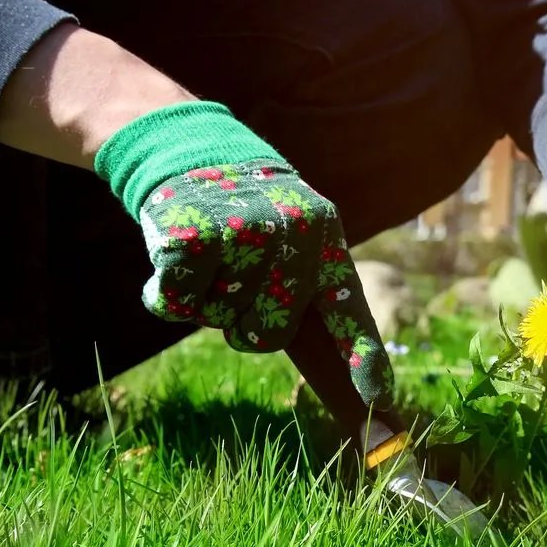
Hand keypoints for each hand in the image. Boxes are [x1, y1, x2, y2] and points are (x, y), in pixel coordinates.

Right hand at [96, 103, 394, 408]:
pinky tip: (176, 252)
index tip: (379, 397)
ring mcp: (244, 233)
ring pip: (220, 319)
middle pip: (270, 335)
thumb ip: (308, 290)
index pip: (347, 308)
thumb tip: (319, 365)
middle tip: (235, 282)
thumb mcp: (293, 234)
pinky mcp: (193, 236)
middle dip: (246, 327)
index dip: (364, 356)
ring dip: (206, 301)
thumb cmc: (248, 213)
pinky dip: (167, 294)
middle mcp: (292, 234)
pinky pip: (178, 305)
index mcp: (325, 238)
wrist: (191, 149)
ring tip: (210, 253)